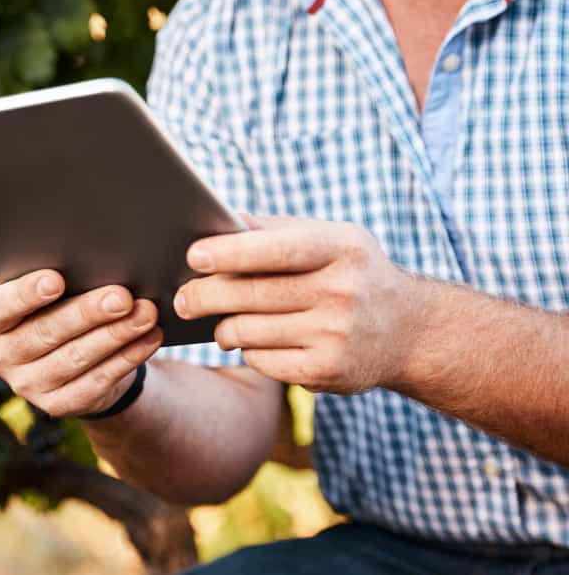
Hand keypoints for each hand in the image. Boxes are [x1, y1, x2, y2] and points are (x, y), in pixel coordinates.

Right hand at [0, 270, 162, 416]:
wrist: (70, 357)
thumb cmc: (55, 306)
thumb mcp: (45, 292)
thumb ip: (52, 279)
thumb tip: (89, 259)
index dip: (25, 295)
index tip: (56, 278)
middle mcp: (0, 357)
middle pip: (45, 333)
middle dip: (87, 313)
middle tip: (122, 296)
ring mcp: (27, 386)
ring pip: (75, 358)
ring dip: (115, 335)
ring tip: (146, 313)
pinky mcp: (57, 406)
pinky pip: (96, 381)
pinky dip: (127, 357)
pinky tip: (148, 337)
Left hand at [174, 216, 423, 393]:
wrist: (411, 332)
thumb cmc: (351, 273)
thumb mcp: (331, 239)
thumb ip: (275, 230)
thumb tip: (212, 220)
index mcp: (342, 248)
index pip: (277, 250)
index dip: (231, 253)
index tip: (193, 256)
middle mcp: (343, 292)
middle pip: (251, 295)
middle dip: (204, 296)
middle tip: (181, 298)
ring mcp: (337, 335)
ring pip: (247, 331)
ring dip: (223, 327)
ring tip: (220, 321)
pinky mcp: (328, 372)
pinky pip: (260, 360)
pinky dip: (248, 350)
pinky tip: (253, 342)